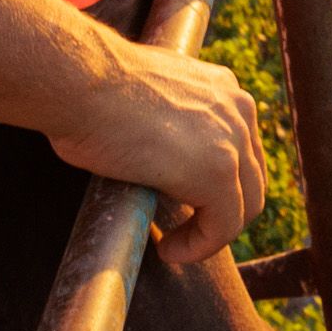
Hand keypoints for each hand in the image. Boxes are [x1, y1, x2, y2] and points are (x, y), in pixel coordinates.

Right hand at [49, 43, 272, 264]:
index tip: (185, 203)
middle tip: (187, 231)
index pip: (240, 147)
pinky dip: (200, 246)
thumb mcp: (144, 94)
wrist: (80, 80)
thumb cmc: (90, 87)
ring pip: (246, 204)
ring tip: (175, 246)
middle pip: (251, 176)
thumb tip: (154, 149)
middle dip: (224, 210)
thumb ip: (165, 116)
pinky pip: (224, 226)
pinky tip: (168, 250)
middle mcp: (238, 108)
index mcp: (221, 88)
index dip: (220, 183)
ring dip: (212, 232)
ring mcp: (233, 139)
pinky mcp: (217, 172)